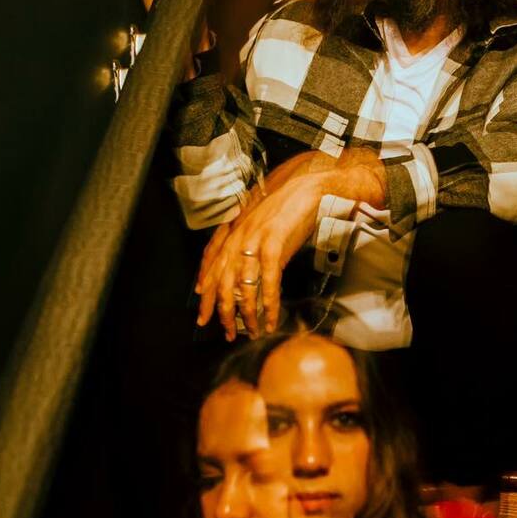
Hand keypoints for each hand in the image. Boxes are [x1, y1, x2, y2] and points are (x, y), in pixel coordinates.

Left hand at [195, 156, 387, 337]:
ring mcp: (254, 240)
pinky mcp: (274, 244)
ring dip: (246, 314)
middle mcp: (239, 235)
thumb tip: (253, 267)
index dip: (205, 287)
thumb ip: (254, 242)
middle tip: (224, 332)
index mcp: (235, 228)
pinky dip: (268, 305)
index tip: (203, 307)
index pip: (211, 262)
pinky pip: (267, 282)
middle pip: (221, 281)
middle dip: (221, 311)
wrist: (312, 186)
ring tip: (251, 332)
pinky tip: (270, 318)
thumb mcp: (266, 222)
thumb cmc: (292, 201)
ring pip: (242, 286)